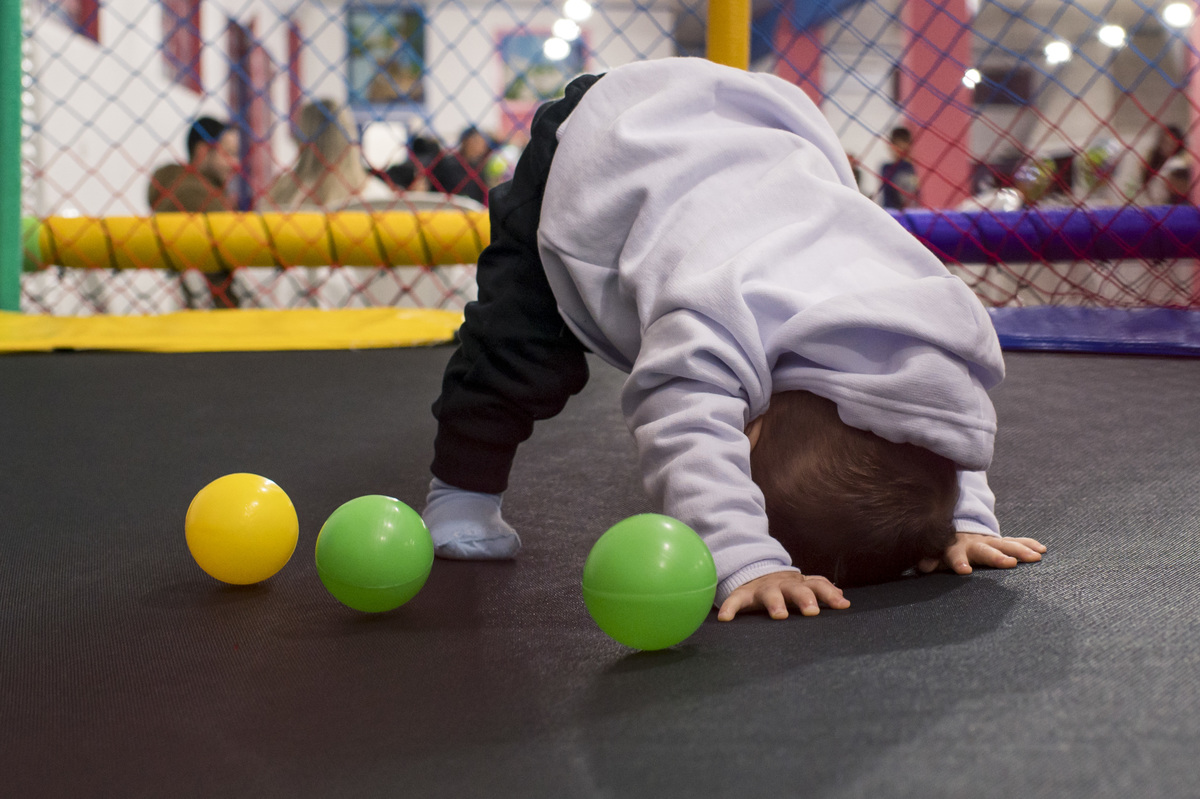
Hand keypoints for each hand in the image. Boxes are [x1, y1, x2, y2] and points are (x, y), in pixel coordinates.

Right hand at [717, 571, 850, 621]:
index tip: (841, 605)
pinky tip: (725, 618)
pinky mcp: (743, 593)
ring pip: (770, 594)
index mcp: (800, 584)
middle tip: (812, 611)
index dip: (829, 594)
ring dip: (775, 603)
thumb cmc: (786, 588)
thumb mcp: (804, 586)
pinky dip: (730, 607)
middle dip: (805, 598)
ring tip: (779, 615)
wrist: (756, 574)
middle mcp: (783, 584)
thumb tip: (844, 601)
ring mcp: (763, 588)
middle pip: (796, 589)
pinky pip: (736, 600)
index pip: (818, 585)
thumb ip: (822, 591)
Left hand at [918, 533, 1045, 575]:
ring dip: (1020, 551)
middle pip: (986, 550)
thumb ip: (930, 560)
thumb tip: (923, 566)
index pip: (956, 555)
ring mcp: (990, 541)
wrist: (956, 530)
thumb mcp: (935, 554)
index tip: (965, 571)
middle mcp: (975, 543)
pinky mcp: (1001, 542)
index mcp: (956, 548)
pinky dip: (1028, 544)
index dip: (959, 562)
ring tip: (1035, 557)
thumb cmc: (945, 549)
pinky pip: (1016, 542)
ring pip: (1006, 545)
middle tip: (1009, 563)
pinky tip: (1041, 550)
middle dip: (997, 557)